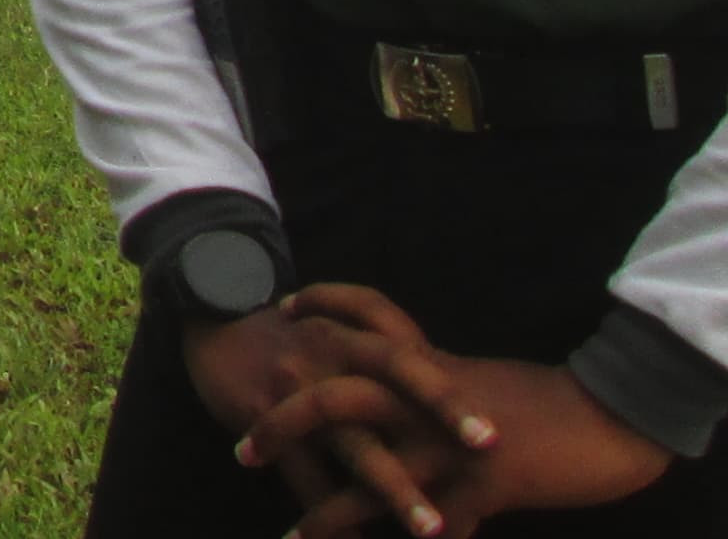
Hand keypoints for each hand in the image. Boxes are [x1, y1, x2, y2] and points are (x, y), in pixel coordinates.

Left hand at [240, 326, 669, 536]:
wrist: (607, 416)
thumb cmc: (539, 400)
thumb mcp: (471, 377)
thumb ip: (422, 382)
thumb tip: (383, 388)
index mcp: (422, 368)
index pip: (351, 330)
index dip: (311, 329)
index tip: (268, 347)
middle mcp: (425, 400)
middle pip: (336, 401)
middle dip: (283, 425)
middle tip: (242, 452)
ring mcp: (452, 442)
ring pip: (372, 477)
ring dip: (330, 512)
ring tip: (293, 537)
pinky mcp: (486, 484)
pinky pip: (436, 527)